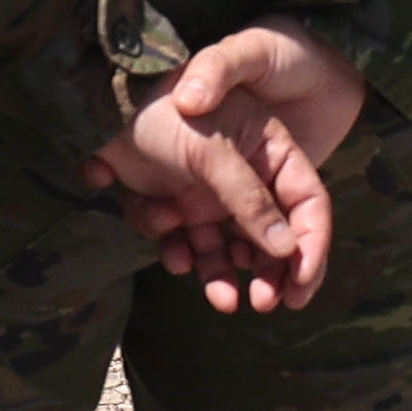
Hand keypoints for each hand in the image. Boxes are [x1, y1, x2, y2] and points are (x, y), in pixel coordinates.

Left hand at [85, 21, 362, 312]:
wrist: (100, 107)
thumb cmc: (162, 114)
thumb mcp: (212, 154)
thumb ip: (250, 201)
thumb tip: (287, 250)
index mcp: (268, 149)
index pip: (306, 202)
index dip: (311, 246)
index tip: (301, 290)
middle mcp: (244, 174)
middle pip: (271, 235)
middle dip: (268, 271)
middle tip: (264, 303)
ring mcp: (209, 191)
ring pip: (226, 247)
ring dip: (223, 274)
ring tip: (220, 299)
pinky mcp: (176, 203)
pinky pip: (185, 241)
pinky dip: (180, 251)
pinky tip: (172, 252)